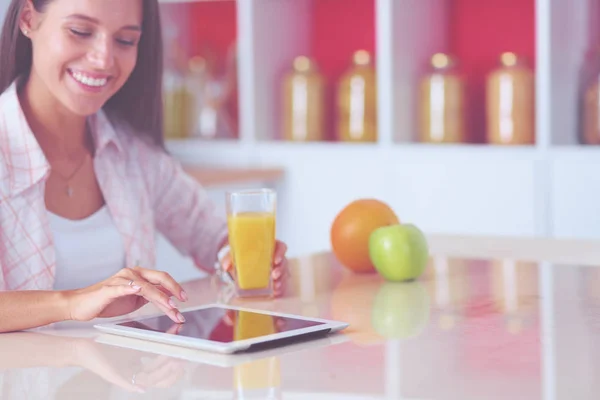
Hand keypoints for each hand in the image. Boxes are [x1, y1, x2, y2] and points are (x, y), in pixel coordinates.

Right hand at [66, 267, 187, 323]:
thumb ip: (151, 296)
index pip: (162, 279)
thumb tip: (171, 297)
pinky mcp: (108, 289)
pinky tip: (138, 290)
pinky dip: (130, 287)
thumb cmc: (107, 302)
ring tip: (170, 306)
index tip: (185, 299)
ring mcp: (120, 279)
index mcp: (139, 275)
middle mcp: (132, 273)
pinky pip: (121, 287)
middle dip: (173, 289)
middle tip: (182, 302)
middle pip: (159, 277)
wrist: (81, 305)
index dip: (176, 287)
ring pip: (145, 286)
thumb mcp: (135, 300)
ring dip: (160, 297)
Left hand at [221, 240, 288, 296]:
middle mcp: (274, 257)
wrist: (237, 264)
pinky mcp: (275, 280)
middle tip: (274, 276)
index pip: (280, 247)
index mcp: (268, 247)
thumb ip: (229, 258)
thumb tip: (226, 265)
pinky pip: (281, 284)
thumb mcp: (233, 254)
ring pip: (283, 274)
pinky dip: (279, 289)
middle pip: (283, 262)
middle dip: (281, 270)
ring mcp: (276, 269)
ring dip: (281, 281)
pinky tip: (275, 293)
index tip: (275, 260)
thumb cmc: (239, 256)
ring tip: (275, 288)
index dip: (280, 253)